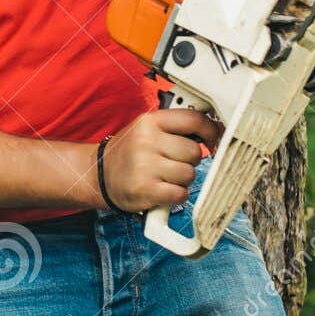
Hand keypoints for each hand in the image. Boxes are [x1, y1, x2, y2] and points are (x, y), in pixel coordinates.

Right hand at [100, 108, 223, 212]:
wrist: (100, 175)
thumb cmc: (130, 153)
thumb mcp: (147, 130)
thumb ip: (176, 127)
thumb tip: (214, 128)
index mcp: (149, 122)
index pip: (193, 119)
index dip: (210, 131)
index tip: (212, 139)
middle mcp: (146, 140)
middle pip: (194, 151)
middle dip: (190, 161)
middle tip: (175, 163)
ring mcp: (144, 165)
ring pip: (189, 174)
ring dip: (182, 180)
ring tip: (166, 177)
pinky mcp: (145, 189)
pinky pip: (180, 194)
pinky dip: (176, 196)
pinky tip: (163, 190)